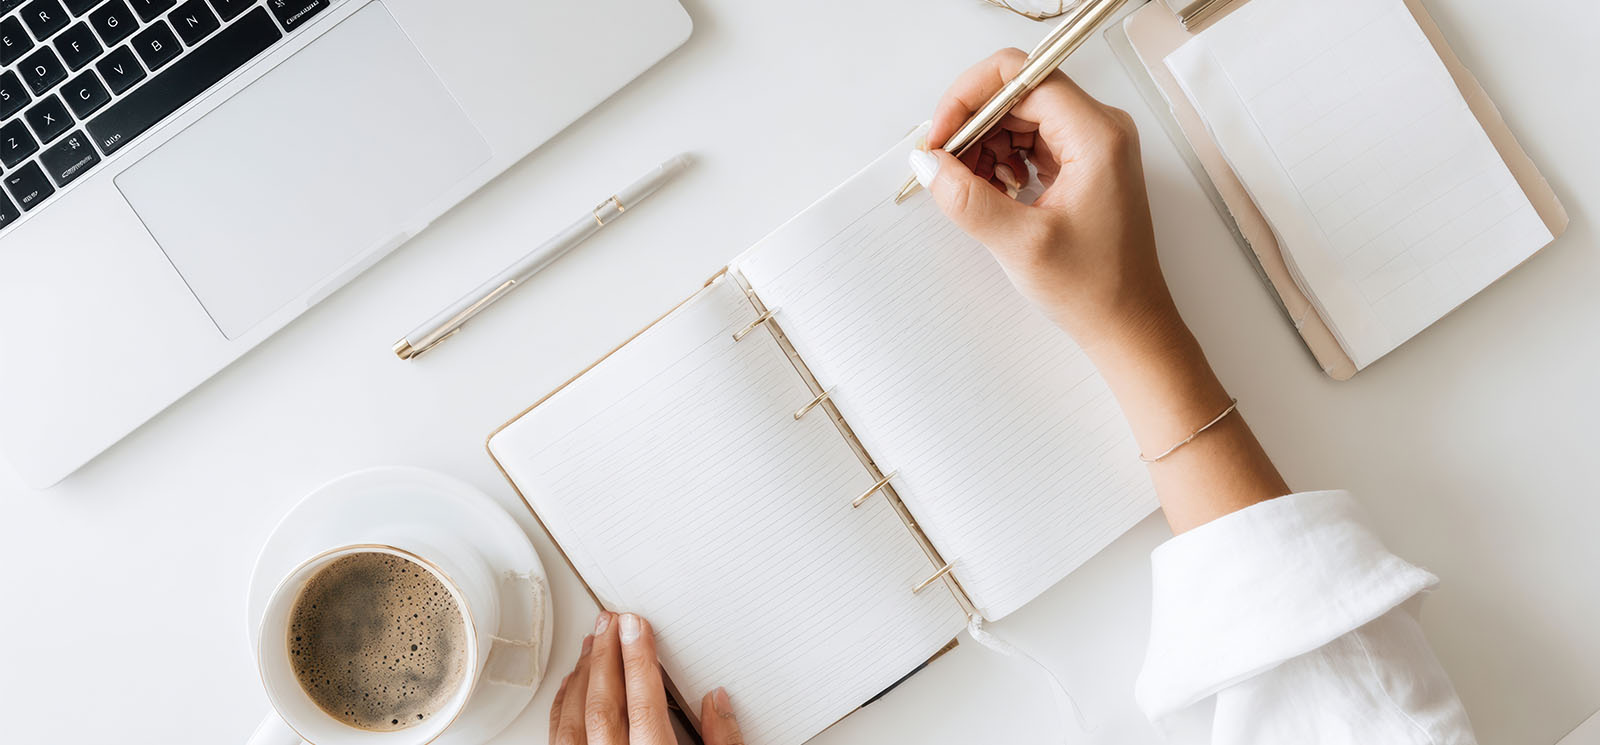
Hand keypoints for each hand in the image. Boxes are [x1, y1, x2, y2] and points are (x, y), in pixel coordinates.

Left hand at [550, 611, 743, 744]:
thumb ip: (724, 741)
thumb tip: (718, 700)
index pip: (642, 705)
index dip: (638, 660)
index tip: (637, 627)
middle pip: (605, 706)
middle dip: (608, 656)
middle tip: (612, 622)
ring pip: (576, 720)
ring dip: (584, 675)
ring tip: (593, 642)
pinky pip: (560, 740)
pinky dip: (565, 706)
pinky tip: (572, 685)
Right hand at [910, 48, 1179, 353]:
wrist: (1127, 323)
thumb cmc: (1094, 288)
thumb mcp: (1019, 243)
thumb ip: (966, 197)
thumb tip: (927, 162)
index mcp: (1096, 135)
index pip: (1020, 75)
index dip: (969, 99)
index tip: (940, 136)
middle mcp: (1099, 128)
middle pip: (1017, 92)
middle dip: (972, 124)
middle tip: (945, 166)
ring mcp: (1091, 144)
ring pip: (1019, 116)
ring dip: (984, 144)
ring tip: (973, 188)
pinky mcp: (1081, 163)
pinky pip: (1029, 140)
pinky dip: (1001, 159)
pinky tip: (993, 192)